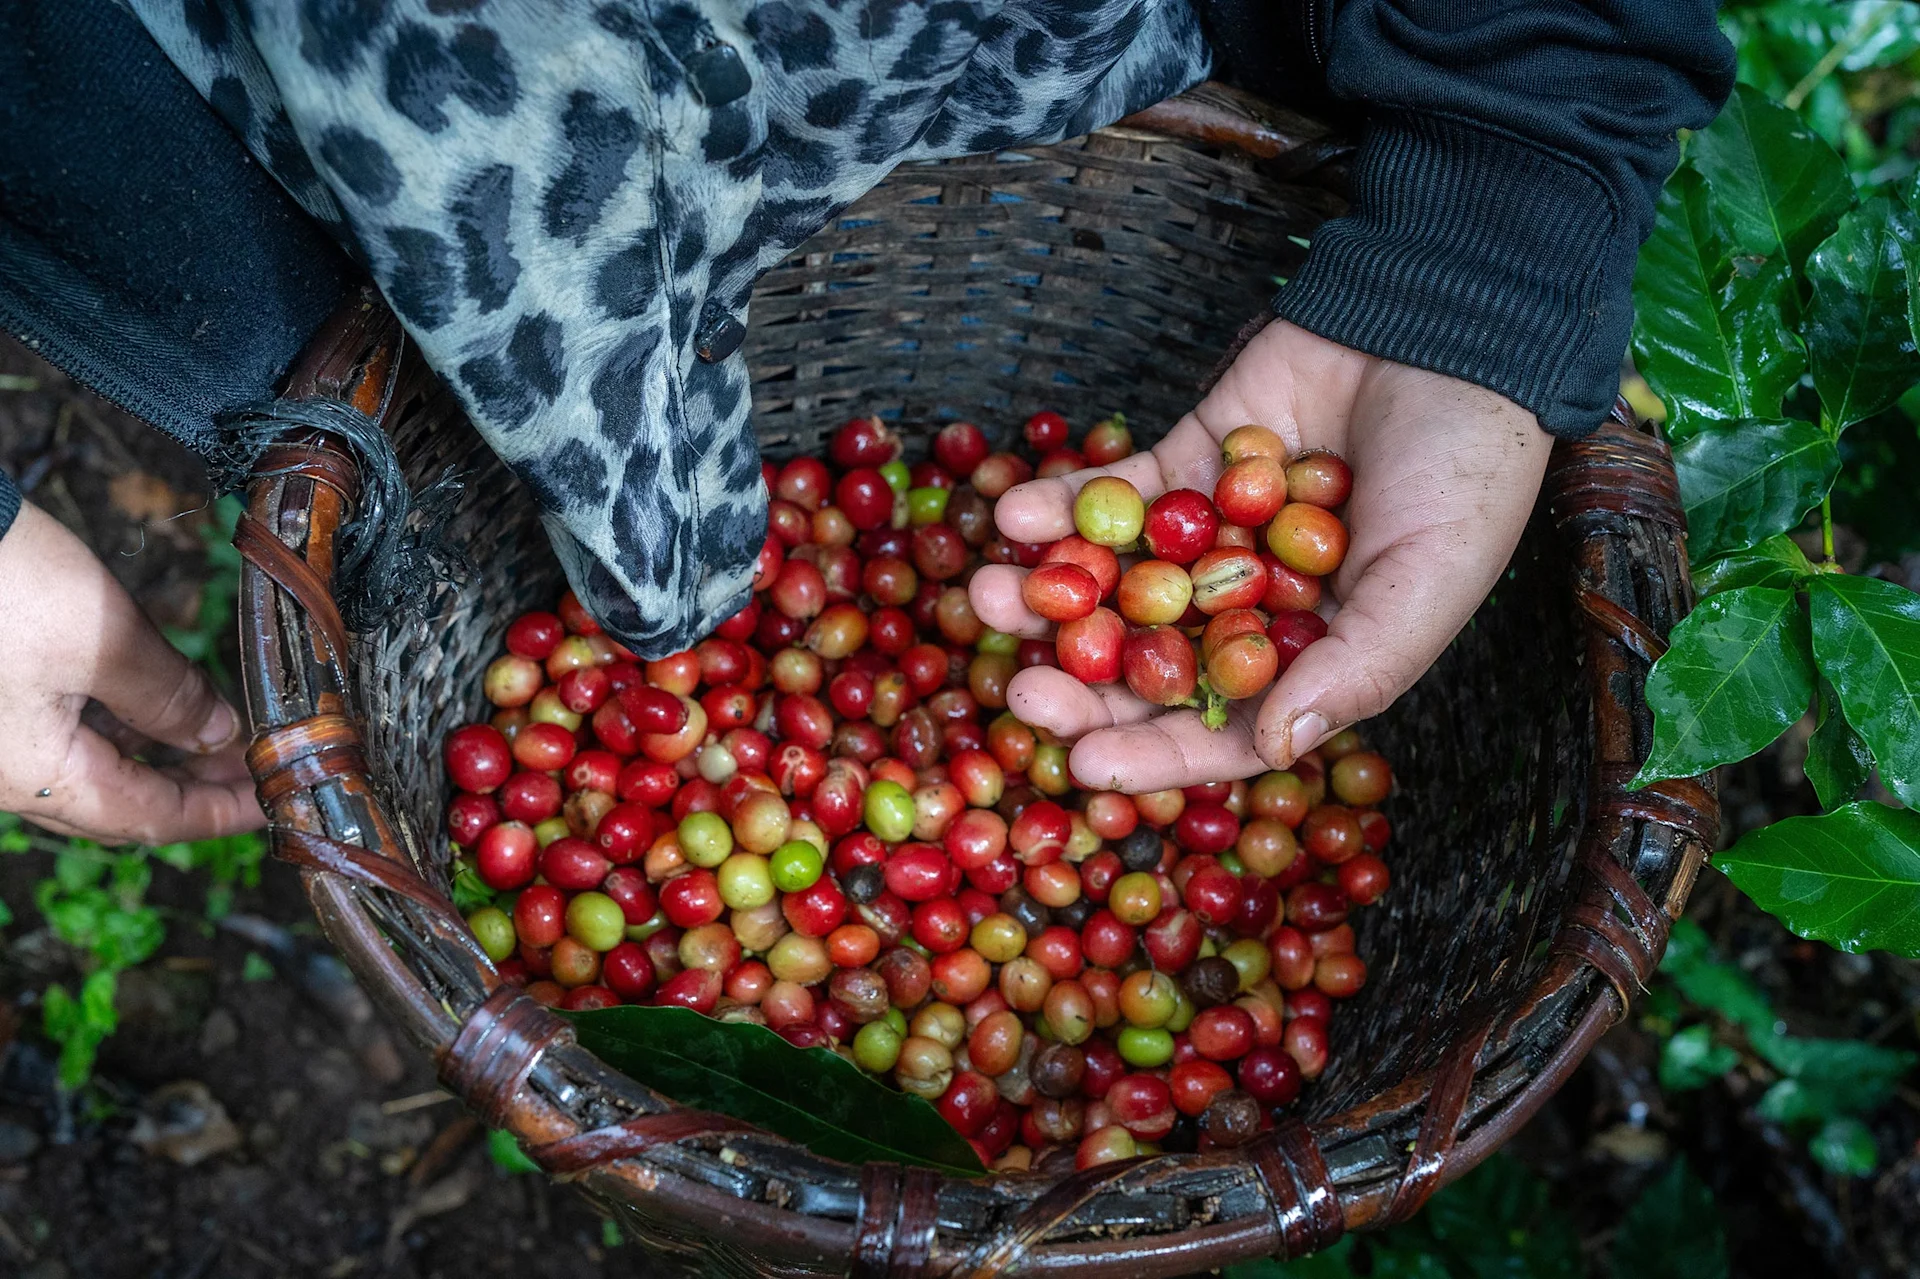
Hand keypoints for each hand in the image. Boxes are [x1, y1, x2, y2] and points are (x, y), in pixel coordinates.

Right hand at [0, 502, 264, 842]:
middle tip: (261, 767)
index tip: (275, 804)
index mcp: (36, 777)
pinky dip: (119, 726)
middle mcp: (7, 774)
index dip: (219, 815)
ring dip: (160, 755)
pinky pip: (62, 735)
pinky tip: (160, 703)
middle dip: (195, 787)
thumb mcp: (105, 640)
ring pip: (91, 769)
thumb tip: (216, 734)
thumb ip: (169, 698)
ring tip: (224, 732)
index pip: (148, 819)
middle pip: (119, 803)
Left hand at [969, 320, 1550, 791]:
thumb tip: (1272, 747)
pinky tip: (1015, 514)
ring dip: (1048, 593)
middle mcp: (1252, 607)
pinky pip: (1115, 495)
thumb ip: (1354, 670)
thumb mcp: (1427, 584)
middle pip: (1151, 666)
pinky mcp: (1187, 462)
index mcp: (1312, 657)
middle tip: (1019, 687)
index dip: (1155, 753)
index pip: (1221, 728)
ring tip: (986, 596)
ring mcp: (1212, 536)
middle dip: (1081, 681)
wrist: (1456, 331)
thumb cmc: (1469, 473)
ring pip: (1117, 583)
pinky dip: (1064, 504)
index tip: (1085, 763)